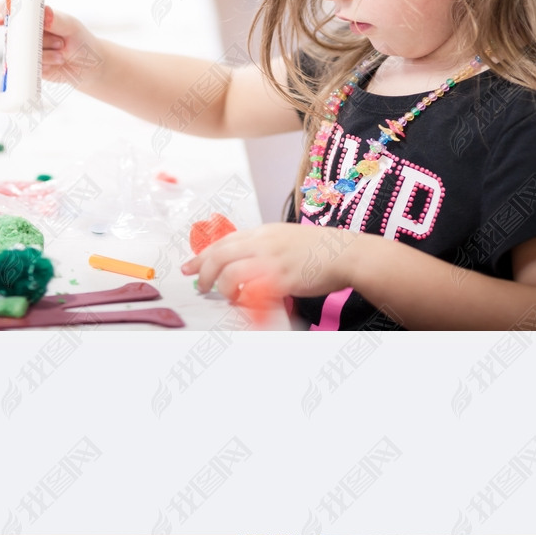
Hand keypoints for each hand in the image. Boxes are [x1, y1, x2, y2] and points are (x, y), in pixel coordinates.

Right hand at [0, 2, 104, 86]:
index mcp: (33, 16)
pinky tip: (58, 61)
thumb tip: (45, 12)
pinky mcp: (29, 66)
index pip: (11, 9)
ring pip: (22, 50)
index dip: (3, 11)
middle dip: (35, 39)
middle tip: (59, 42)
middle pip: (14, 33)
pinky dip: (44, 63)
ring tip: (62, 51)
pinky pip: (28, 65)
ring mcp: (26, 50)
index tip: (4, 19)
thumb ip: (56, 19)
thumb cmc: (79, 40)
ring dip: (44, 52)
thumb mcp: (70, 26)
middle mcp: (26, 32)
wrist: (86, 66)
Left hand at [180, 223, 366, 301]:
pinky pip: (251, 289)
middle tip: (199, 285)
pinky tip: (246, 302)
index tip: (189, 266)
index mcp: (264, 232)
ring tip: (228, 296)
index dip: (203, 255)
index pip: (224, 241)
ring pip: (230, 272)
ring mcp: (271, 259)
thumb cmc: (321, 250)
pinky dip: (243, 298)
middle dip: (203, 271)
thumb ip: (265, 249)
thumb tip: (247, 263)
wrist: (346, 253)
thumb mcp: (287, 239)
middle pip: (220, 254)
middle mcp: (263, 242)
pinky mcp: (281, 278)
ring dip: (223, 288)